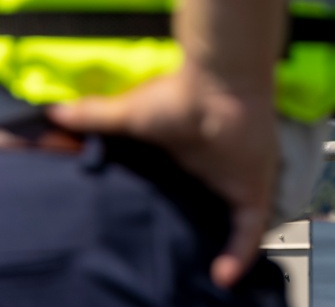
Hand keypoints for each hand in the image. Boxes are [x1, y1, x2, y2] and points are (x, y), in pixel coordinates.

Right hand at [46, 62, 278, 288]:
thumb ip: (95, 117)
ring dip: (219, 249)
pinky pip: (250, 229)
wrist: (219, 85)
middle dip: (190, 236)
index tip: (144, 234)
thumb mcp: (128, 114)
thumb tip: (54, 113)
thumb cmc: (177, 95)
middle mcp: (211, 172)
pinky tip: (224, 276)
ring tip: (198, 275)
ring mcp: (234, 182)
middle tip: (166, 259)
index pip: (177, 192)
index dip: (166, 211)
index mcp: (184, 158)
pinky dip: (240, 253)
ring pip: (229, 226)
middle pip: (203, 212)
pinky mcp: (252, 190)